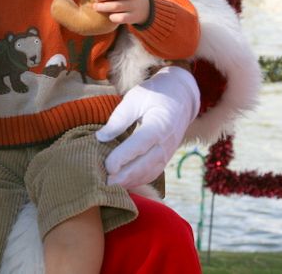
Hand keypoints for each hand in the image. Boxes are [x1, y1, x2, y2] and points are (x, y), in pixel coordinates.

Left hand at [96, 66, 199, 187]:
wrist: (181, 97)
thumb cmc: (155, 93)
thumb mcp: (136, 98)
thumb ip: (119, 118)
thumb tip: (100, 138)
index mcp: (159, 125)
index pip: (140, 145)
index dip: (123, 158)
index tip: (106, 166)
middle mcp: (166, 143)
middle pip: (145, 165)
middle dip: (124, 177)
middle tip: (103, 183)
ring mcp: (168, 153)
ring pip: (149, 173)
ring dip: (129, 182)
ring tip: (109, 186)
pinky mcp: (166, 158)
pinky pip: (152, 174)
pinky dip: (137, 181)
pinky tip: (122, 183)